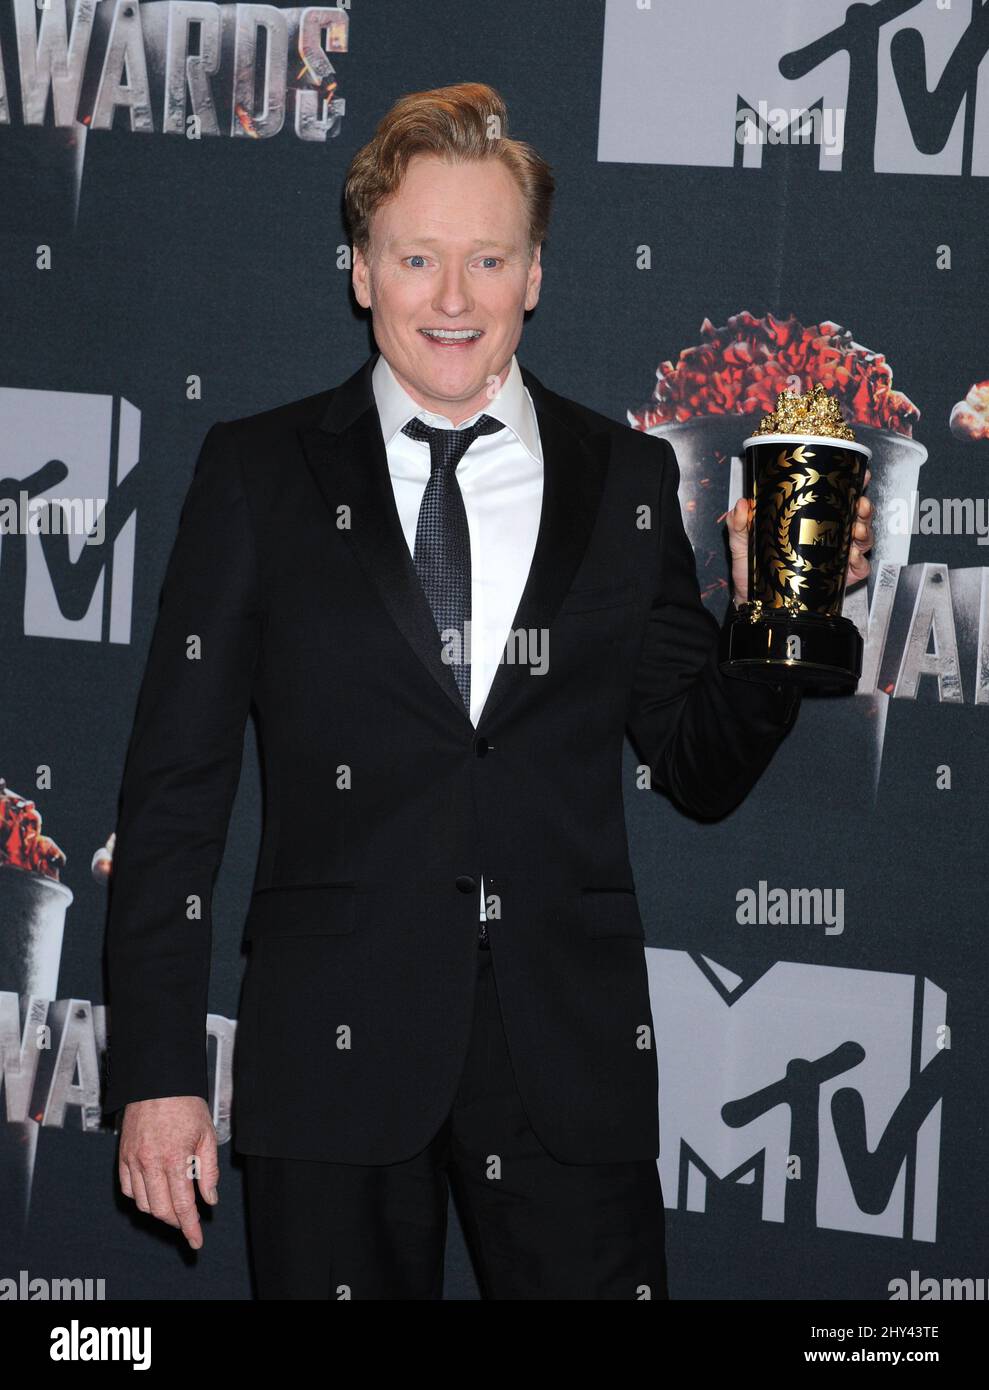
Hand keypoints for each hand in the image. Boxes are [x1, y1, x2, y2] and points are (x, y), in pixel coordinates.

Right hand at [117, 1096, 218, 1249]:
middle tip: (188, 1221)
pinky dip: (141, 1198)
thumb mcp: (207, 1134)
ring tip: (174, 1206)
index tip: (196, 1242)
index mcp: (175, 1158)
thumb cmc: (185, 1104)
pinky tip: (154, 1193)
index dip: (190, 1227)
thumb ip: (209, 1170)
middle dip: (176, 1221)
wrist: (157, 1081)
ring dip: (159, 1211)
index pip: (182, 1205)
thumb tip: (210, 1199)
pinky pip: (129, 1189)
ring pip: (143, 1204)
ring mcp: (134, 1161)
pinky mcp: (123, 1157)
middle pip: (161, 1210)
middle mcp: (151, 1163)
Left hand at [727, 469, 873, 605]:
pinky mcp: (841, 578)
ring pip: (862, 539)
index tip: (860, 476)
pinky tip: (852, 556)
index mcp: (812, 520)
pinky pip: (859, 567)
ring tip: (856, 530)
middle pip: (857, 516)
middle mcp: (830, 535)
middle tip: (860, 505)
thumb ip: (739, 524)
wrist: (754, 600)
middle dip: (863, 508)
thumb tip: (742, 504)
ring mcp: (838, 556)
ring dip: (864, 532)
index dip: (853, 485)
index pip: (837, 498)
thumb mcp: (742, 543)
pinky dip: (859, 561)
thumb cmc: (751, 568)